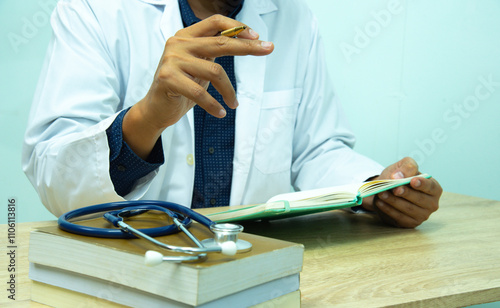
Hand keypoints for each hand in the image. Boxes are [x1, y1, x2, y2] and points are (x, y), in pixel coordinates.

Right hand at [122, 15, 273, 158]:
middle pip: (220, 43)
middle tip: (267, 50)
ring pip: (214, 72)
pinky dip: (214, 105)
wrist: (156, 108)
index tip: (257, 36)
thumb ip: (213, 52)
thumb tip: (246, 41)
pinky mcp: (167, 78)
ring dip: (229, 91)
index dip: (237, 27)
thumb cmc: (181, 87)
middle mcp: (178, 43)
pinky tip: (220, 112)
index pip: (215, 22)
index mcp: (186, 36)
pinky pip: (199, 92)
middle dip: (247, 47)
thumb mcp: (199, 65)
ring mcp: (172, 60)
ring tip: (234, 103)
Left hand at [362, 157, 441, 227]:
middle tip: (393, 188)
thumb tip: (399, 176)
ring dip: (393, 201)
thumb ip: (407, 166)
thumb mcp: (404, 165)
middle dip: (405, 193)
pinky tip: (380, 202)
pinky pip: (399, 217)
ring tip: (382, 193)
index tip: (413, 181)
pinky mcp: (410, 223)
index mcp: (434, 188)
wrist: (387, 189)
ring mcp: (422, 215)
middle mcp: (431, 204)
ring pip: (408, 208)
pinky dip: (388, 209)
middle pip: (419, 199)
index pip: (431, 187)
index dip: (422, 184)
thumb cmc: (400, 176)